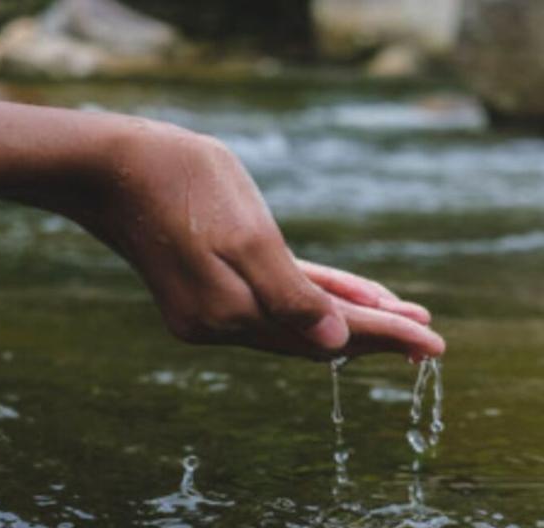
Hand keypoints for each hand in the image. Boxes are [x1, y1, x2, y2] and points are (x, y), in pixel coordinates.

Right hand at [66, 120, 443, 359]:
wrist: (110, 166)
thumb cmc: (180, 184)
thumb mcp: (245, 234)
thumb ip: (292, 295)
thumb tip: (338, 345)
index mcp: (233, 315)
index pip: (329, 336)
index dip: (386, 338)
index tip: (434, 345)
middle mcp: (223, 325)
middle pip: (318, 339)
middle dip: (377, 335)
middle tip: (430, 338)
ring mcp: (215, 312)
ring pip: (302, 323)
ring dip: (353, 320)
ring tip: (404, 316)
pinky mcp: (211, 292)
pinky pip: (280, 301)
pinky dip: (318, 298)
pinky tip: (353, 295)